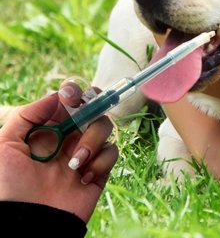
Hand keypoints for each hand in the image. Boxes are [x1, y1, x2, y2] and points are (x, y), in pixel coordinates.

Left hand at [0, 83, 117, 222]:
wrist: (29, 223)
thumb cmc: (11, 185)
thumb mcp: (6, 145)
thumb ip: (27, 115)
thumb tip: (55, 96)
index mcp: (51, 127)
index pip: (70, 101)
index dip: (74, 92)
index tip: (70, 97)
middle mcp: (71, 135)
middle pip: (94, 107)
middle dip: (94, 107)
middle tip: (83, 117)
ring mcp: (87, 150)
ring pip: (105, 126)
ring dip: (92, 141)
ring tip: (75, 162)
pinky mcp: (100, 167)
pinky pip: (112, 152)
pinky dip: (100, 162)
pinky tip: (82, 178)